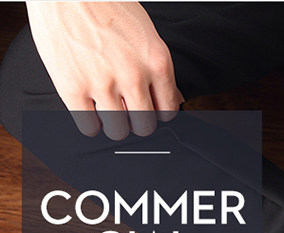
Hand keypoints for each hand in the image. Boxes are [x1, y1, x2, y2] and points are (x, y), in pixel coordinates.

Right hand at [26, 1, 183, 139]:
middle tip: (127, 110)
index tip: (148, 108)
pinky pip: (89, 127)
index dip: (157, 112)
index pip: (168, 111)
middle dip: (137, 122)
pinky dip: (90, 123)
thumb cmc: (104, 2)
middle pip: (145, 126)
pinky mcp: (72, 87)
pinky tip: (89, 109)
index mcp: (155, 61)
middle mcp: (132, 75)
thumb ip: (157, 68)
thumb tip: (172, 97)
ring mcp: (102, 83)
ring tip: (107, 109)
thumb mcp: (145, 32)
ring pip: (118, 131)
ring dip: (114, 125)